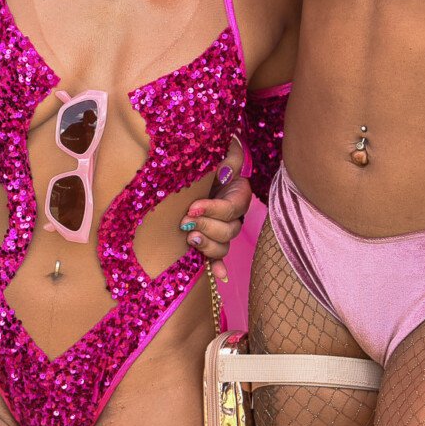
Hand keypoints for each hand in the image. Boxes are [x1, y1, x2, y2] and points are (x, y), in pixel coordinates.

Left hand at [181, 153, 252, 283]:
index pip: (232, 208)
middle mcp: (233, 215)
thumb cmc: (204, 163)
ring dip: (208, 246)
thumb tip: (230, 150)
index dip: (213, 210)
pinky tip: (220, 276)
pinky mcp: (210, 241)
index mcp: (238, 194)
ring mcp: (222, 231)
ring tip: (190, 238)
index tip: (192, 206)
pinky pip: (218, 259)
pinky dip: (219, 268)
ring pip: (224, 246)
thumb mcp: (216, 155)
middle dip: (208, 227)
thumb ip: (228, 154)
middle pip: (230, 231)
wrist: (191, 173)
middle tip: (186, 222)